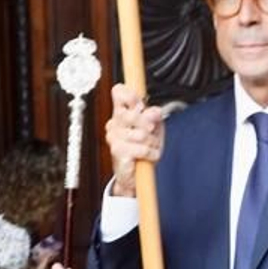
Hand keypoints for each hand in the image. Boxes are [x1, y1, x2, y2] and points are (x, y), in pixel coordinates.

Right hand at [107, 82, 166, 196]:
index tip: (141, 106)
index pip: (120, 92)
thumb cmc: (142, 150)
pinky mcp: (117, 151)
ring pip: (142, 133)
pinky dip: (151, 154)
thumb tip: (154, 111)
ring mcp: (114, 137)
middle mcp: (115, 123)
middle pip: (135, 112)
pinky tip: (148, 156)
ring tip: (150, 148)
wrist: (135, 176)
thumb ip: (154, 116)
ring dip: (152, 143)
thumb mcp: (154, 129)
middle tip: (151, 134)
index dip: (132, 96)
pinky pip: (142, 148)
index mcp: (121, 112)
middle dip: (150, 126)